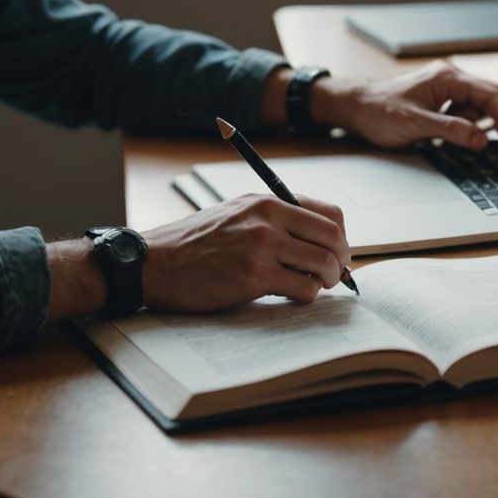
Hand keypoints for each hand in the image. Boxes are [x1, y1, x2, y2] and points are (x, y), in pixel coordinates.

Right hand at [141, 193, 349, 309]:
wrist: (156, 262)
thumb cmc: (196, 242)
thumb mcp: (237, 213)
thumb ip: (274, 219)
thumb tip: (316, 239)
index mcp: (268, 201)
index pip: (330, 213)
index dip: (341, 237)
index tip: (337, 252)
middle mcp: (269, 218)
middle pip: (333, 238)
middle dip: (340, 261)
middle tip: (332, 275)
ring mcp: (262, 246)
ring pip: (323, 265)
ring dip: (326, 281)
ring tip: (312, 287)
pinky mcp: (254, 276)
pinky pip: (302, 289)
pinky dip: (304, 296)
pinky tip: (289, 295)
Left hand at [312, 60, 497, 159]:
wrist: (357, 106)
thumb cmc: (379, 111)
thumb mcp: (414, 124)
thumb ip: (450, 130)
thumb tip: (482, 140)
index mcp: (447, 77)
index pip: (491, 96)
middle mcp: (453, 77)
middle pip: (496, 96)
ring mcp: (450, 87)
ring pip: (486, 104)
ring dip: (492, 126)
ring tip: (492, 148)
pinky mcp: (446, 99)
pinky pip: (472, 110)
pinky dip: (478, 126)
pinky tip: (473, 141)